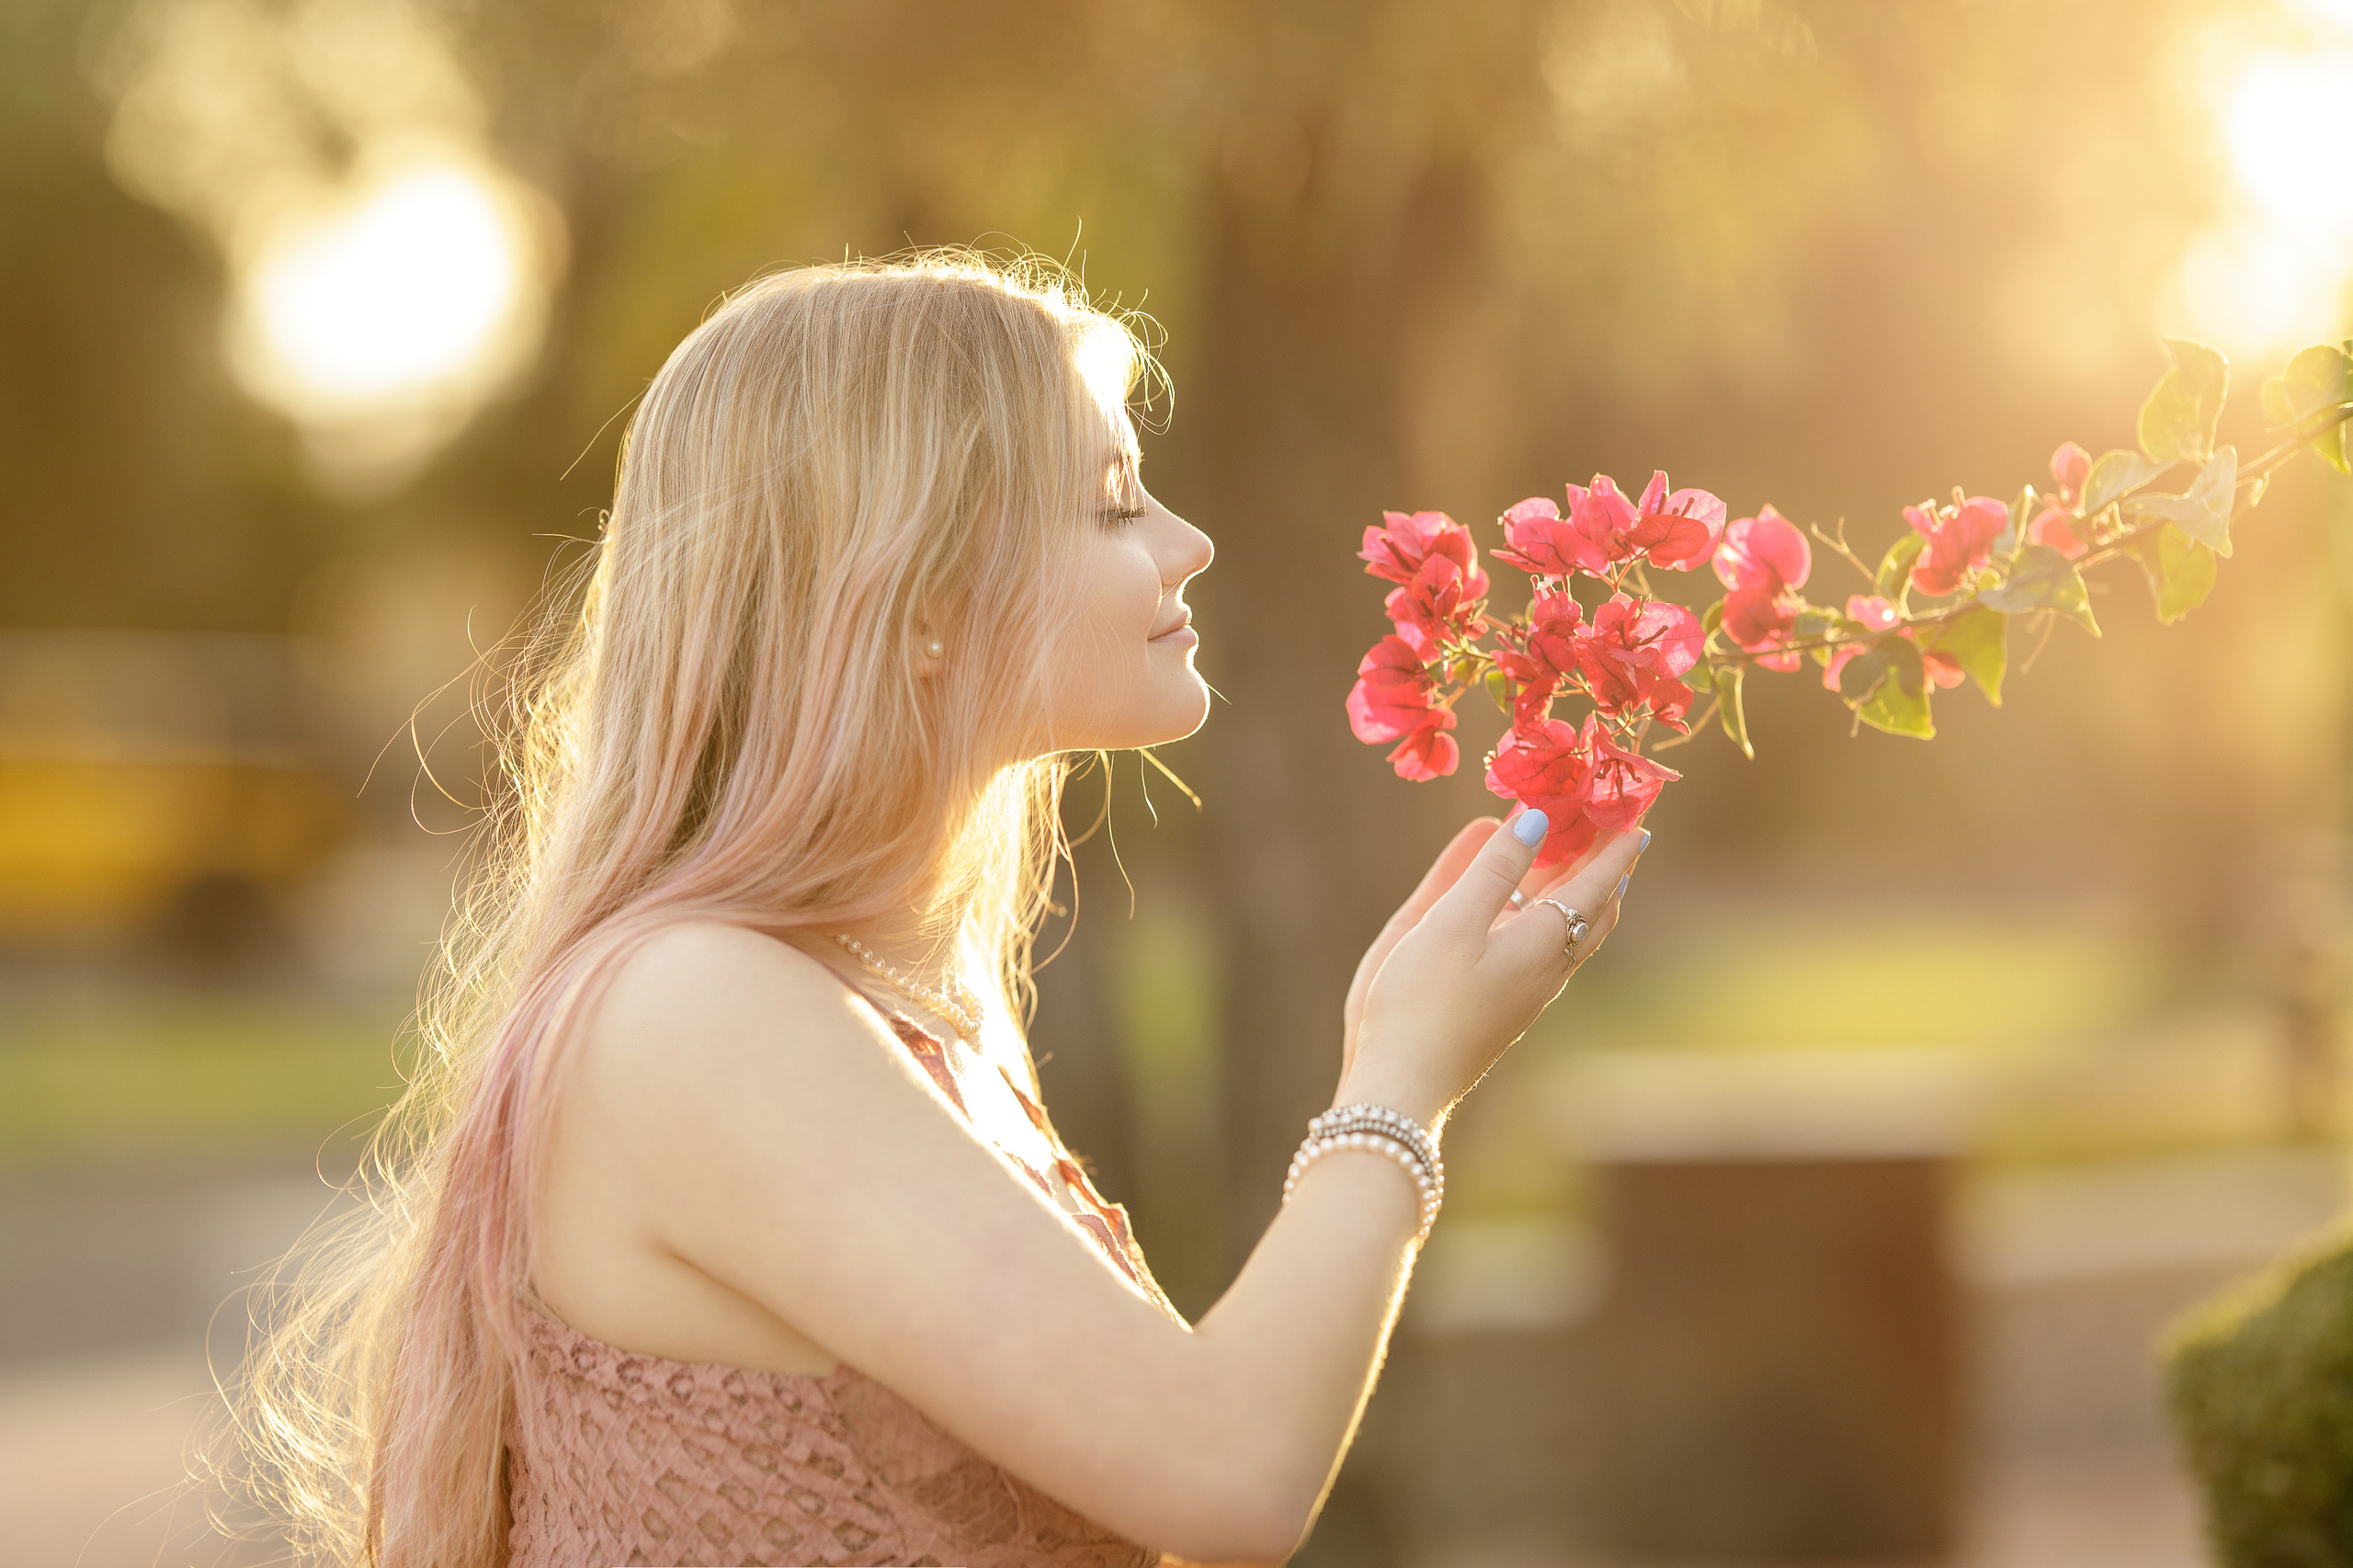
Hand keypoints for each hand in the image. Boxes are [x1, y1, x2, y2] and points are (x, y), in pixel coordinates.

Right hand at [1338, 809, 1645, 1124]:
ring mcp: (1528, 989)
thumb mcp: (1452, 922)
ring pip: (1570, 933)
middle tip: (1613, 832)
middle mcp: (1547, 967)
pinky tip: (1524, 904)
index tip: (1637, 818)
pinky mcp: (1505, 1004)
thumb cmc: (1422, 999)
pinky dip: (1546, 912)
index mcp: (1542, 944)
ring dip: (1581, 891)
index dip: (1615, 850)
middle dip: (1607, 869)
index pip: (1596, 885)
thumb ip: (1494, 868)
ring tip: (1581, 859)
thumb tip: (1536, 819)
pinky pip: (1542, 947)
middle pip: (1594, 911)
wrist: (1403, 1082)